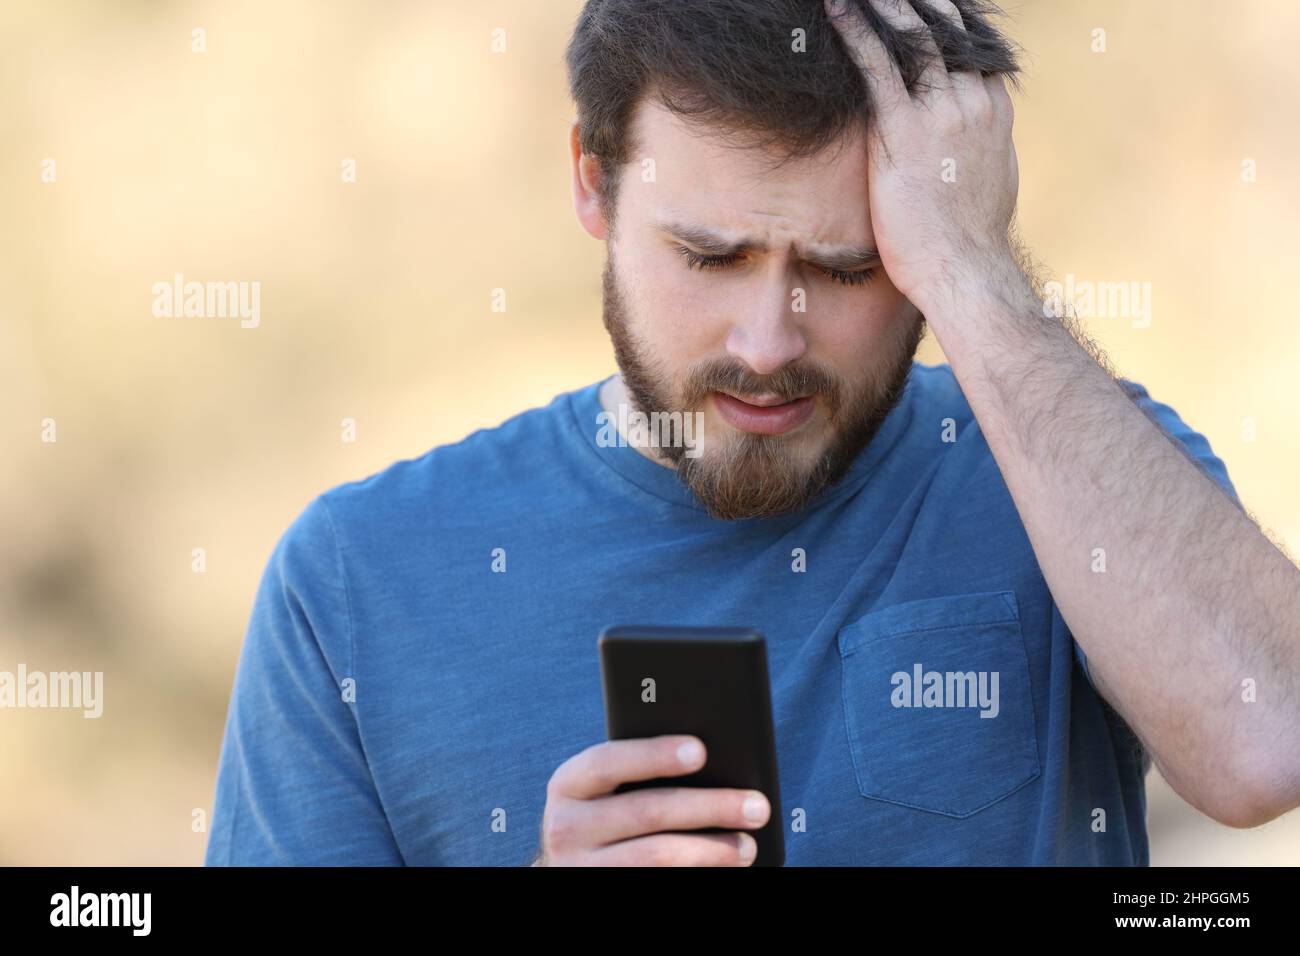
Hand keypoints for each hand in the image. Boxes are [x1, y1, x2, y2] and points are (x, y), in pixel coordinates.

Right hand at [533, 735, 770, 865]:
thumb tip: (708, 757)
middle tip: (757, 806)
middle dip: (709, 806)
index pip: (609, 761)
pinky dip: (697, 873)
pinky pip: (654, 881)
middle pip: (646, 811)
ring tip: (748, 845)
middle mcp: (565, 827)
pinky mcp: (602, 891)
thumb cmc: (607, 811)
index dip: (654, 754)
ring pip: (657, 856)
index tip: (701, 750)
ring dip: (711, 850)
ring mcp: (583, 867)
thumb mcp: (608, 788)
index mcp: (569, 784)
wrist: (572, 867)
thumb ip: (639, 770)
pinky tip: (723, 866)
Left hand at [825, 0, 1019, 313]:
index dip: (951, 21)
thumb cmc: (971, 242)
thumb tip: (978, 146)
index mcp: (993, 113)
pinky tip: (837, 9)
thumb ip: (983, 151)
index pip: (974, 48)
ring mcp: (940, 114)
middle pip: (945, 33)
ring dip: (885, 7)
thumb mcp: (991, 183)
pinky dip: (856, 32)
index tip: (933, 4)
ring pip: (913, 39)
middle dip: (918, 4)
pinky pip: (877, 67)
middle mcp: (971, 102)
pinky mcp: (904, 131)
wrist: (965, 269)